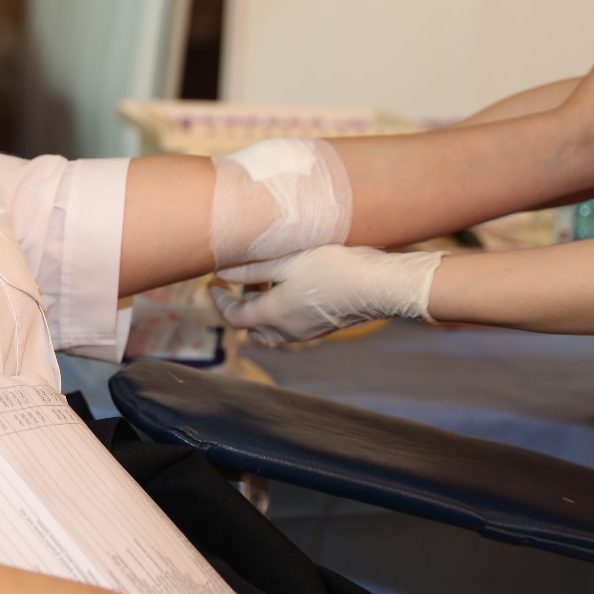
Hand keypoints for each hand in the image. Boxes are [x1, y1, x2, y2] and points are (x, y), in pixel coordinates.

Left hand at [209, 245, 442, 345]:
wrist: (381, 284)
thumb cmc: (332, 267)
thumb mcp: (285, 261)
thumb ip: (250, 268)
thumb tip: (221, 270)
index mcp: (272, 316)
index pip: (234, 316)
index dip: (219, 301)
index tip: (212, 284)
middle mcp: (288, 331)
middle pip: (252, 328)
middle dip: (240, 307)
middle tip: (238, 281)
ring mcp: (309, 332)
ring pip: (273, 329)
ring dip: (262, 310)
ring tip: (265, 281)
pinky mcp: (326, 326)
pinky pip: (293, 326)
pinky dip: (282, 310)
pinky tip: (292, 286)